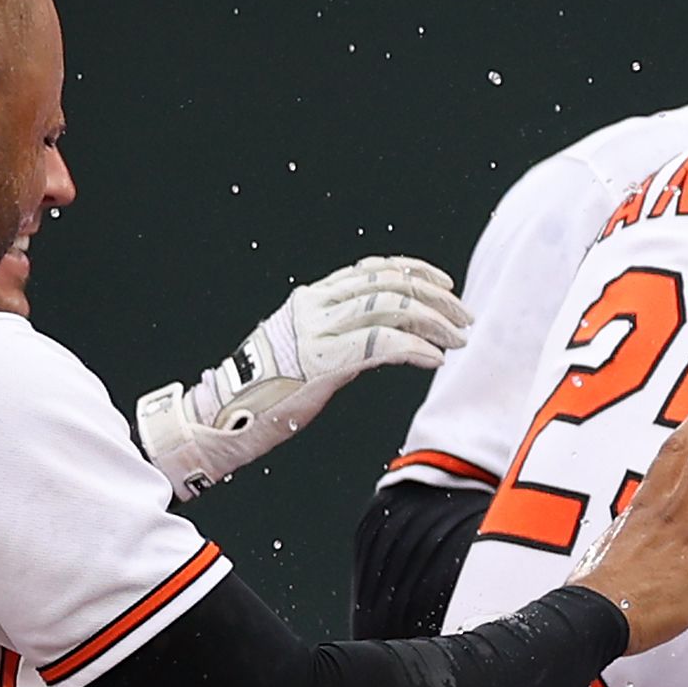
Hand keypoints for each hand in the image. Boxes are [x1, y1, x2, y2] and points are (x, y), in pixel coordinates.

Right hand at [133, 255, 471, 490]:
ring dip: (433, 322)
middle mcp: (315, 306)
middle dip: (435, 297)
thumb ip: (344, 337)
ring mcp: (317, 331)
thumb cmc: (267, 393)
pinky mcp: (322, 360)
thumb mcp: (309, 351)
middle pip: (388, 284)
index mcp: (312, 298)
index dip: (414, 270)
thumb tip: (390, 338)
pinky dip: (415, 348)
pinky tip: (433, 359)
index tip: (445, 283)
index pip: (373, 269)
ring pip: (390, 308)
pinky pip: (380, 344)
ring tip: (457, 339)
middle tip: (464, 318)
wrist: (223, 418)